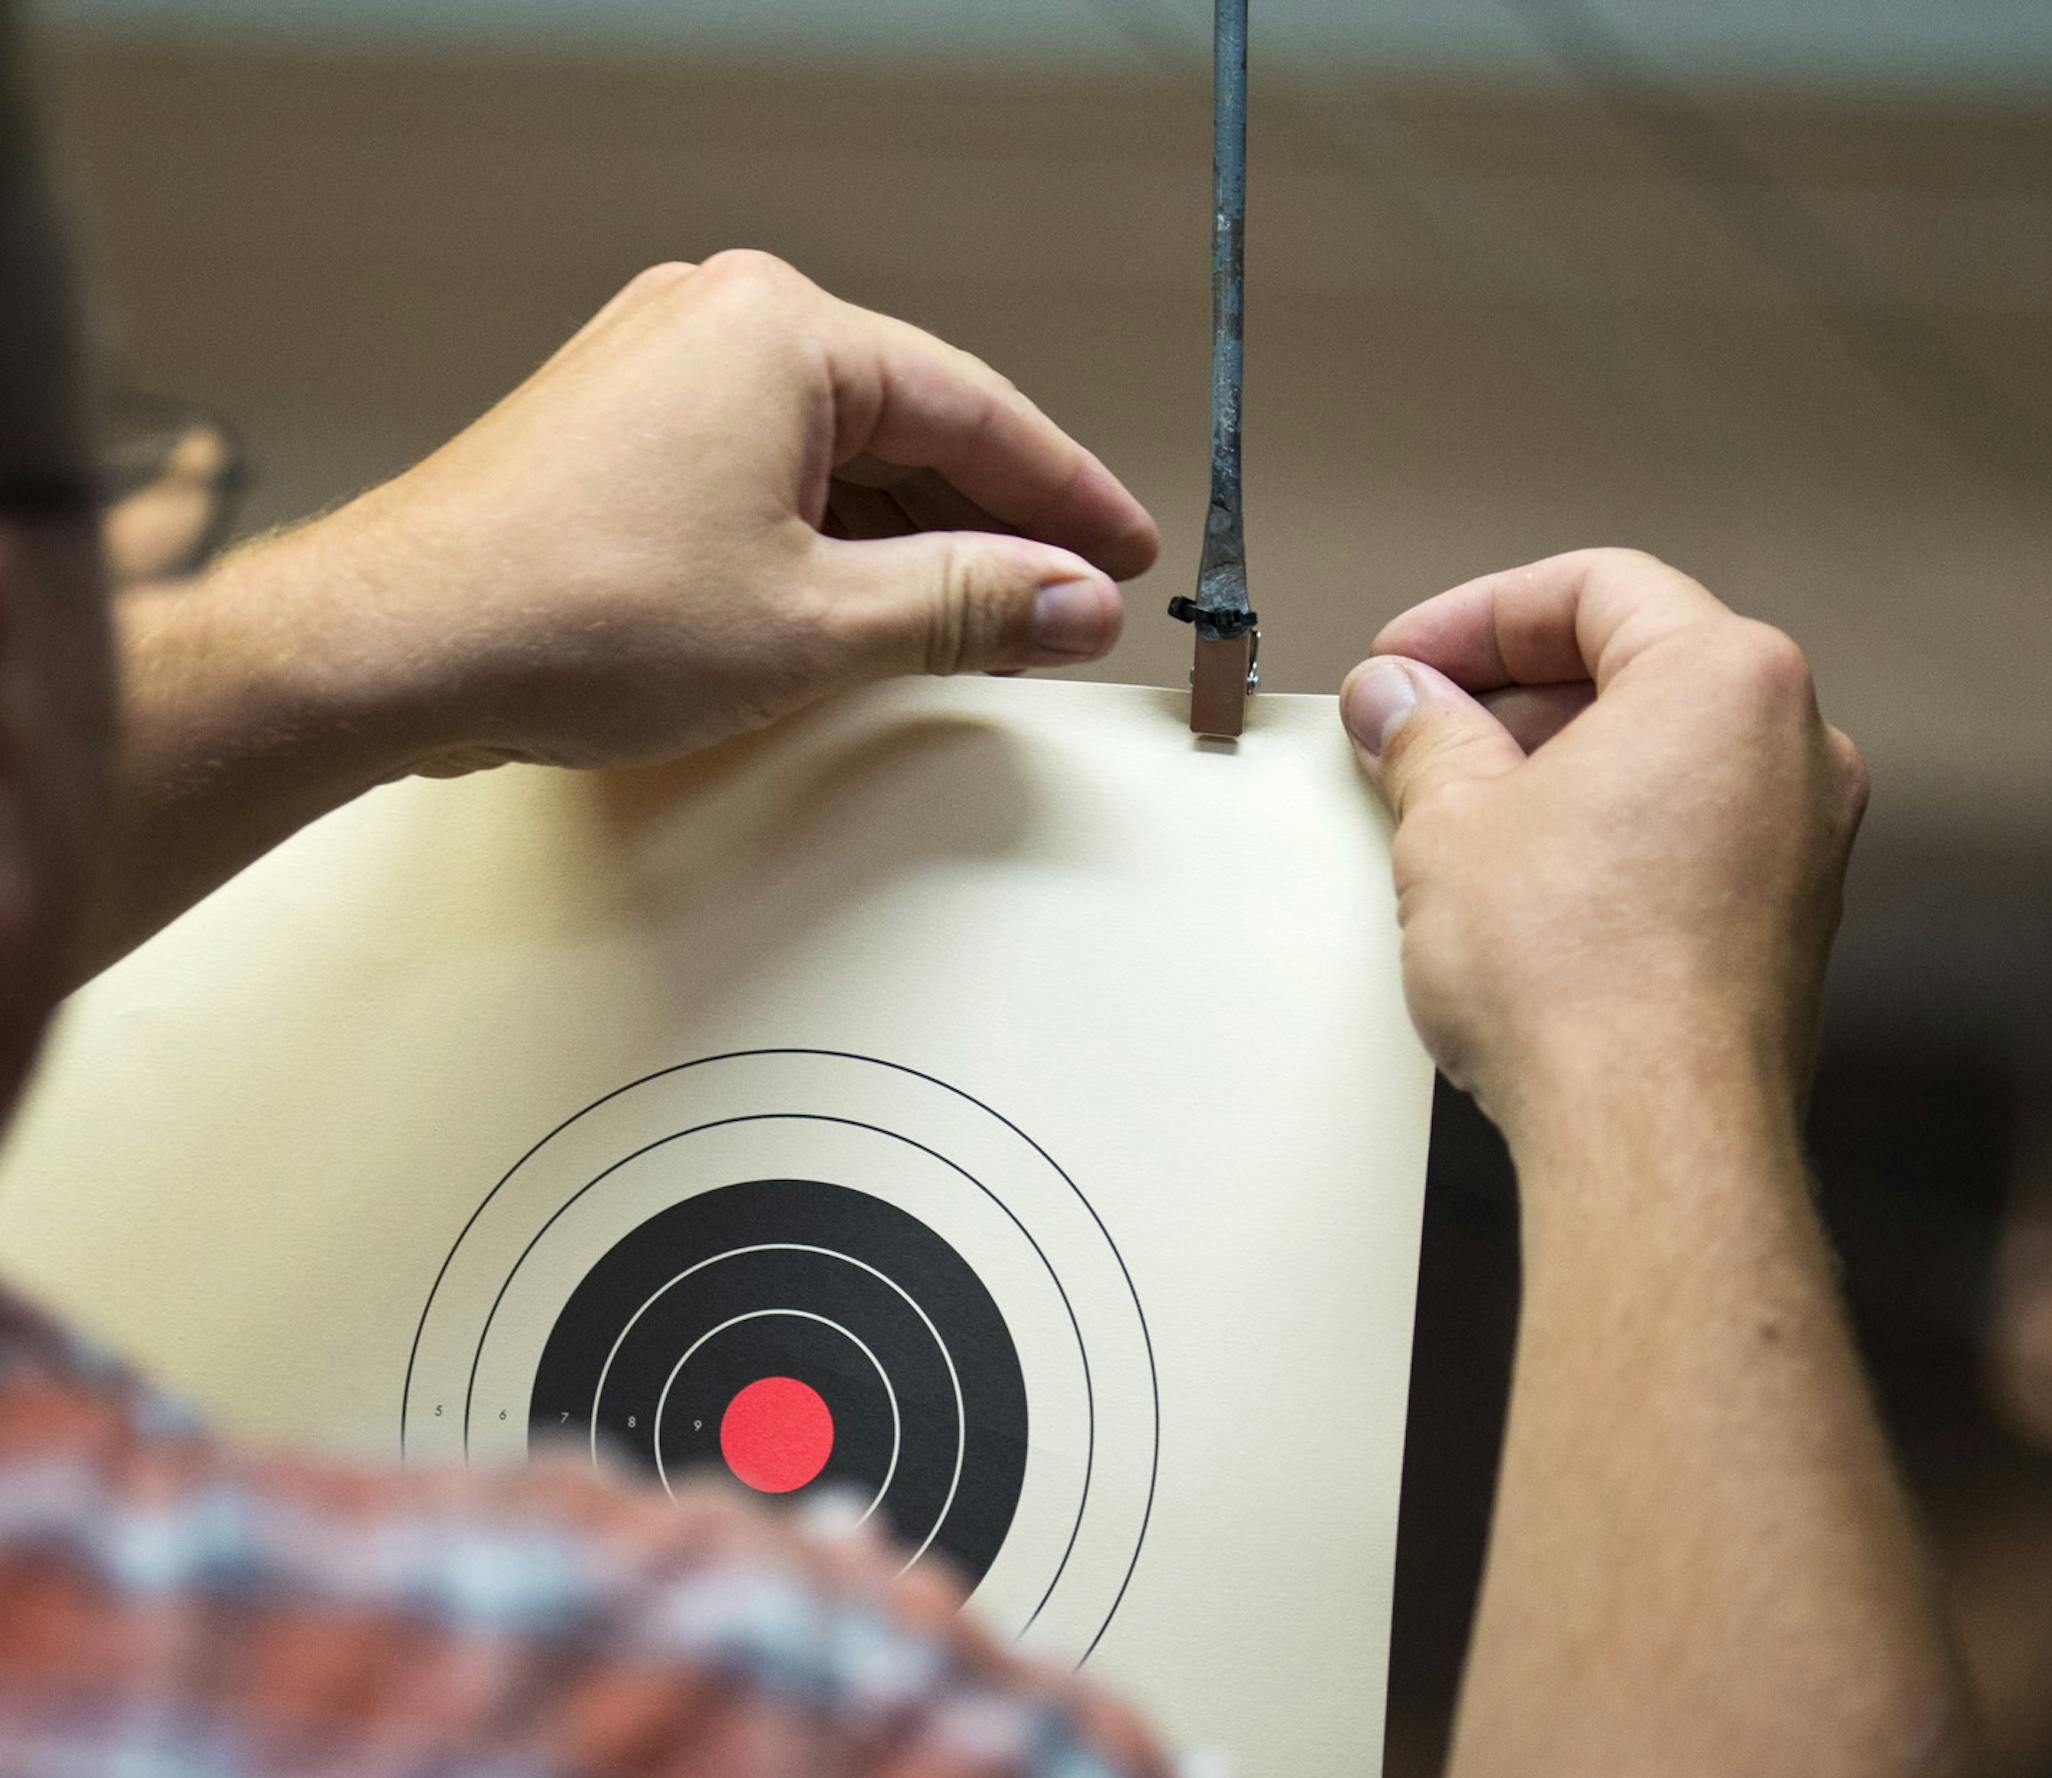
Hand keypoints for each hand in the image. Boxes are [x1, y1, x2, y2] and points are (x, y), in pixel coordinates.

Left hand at [302, 251, 1158, 773]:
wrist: (396, 646)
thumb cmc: (568, 609)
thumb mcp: (816, 622)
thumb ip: (966, 606)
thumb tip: (1066, 602)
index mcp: (777, 328)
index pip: (975, 409)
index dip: (1066, 497)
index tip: (1122, 554)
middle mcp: (716, 324)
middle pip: (909, 426)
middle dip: (994, 527)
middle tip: (1065, 607)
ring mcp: (661, 376)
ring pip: (838, 458)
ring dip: (913, 544)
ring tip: (981, 627)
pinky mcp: (624, 438)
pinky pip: (768, 478)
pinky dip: (831, 544)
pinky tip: (870, 609)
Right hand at [1340, 550, 1867, 1150]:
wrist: (1649, 1132)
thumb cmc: (1573, 977)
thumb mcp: (1452, 826)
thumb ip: (1424, 737)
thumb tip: (1397, 700)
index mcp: (1726, 678)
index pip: (1592, 590)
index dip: (1476, 616)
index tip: (1405, 662)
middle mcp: (1795, 746)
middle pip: (1638, 666)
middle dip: (1510, 693)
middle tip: (1412, 733)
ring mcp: (1804, 841)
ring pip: (1665, 757)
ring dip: (1554, 767)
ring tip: (1452, 814)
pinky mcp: (1787, 925)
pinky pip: (1688, 835)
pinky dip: (1607, 832)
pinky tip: (1522, 885)